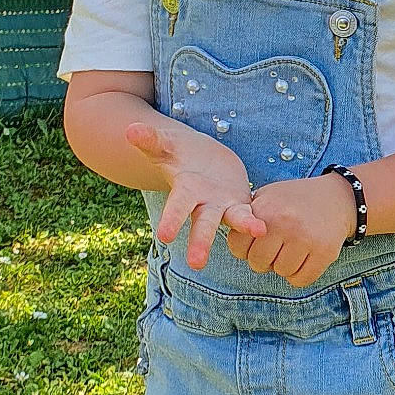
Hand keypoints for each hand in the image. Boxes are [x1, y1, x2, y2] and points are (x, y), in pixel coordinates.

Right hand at [124, 119, 265, 269]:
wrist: (201, 158)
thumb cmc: (179, 151)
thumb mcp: (165, 143)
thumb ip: (150, 139)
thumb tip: (131, 130)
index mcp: (184, 191)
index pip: (176, 207)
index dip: (171, 220)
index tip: (163, 237)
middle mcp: (203, 203)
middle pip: (203, 223)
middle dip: (200, 241)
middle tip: (196, 264)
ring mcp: (224, 204)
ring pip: (233, 219)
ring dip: (243, 226)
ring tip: (258, 232)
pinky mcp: (241, 202)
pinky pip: (250, 212)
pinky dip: (254, 219)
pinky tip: (264, 229)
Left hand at [228, 173, 356, 286]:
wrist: (338, 197)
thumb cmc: (295, 200)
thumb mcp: (267, 196)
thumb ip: (246, 215)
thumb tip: (227, 235)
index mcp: (265, 209)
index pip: (237, 247)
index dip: (244, 250)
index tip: (255, 243)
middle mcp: (284, 223)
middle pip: (258, 263)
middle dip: (264, 260)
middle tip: (276, 248)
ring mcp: (306, 238)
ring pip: (281, 272)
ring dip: (284, 267)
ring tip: (292, 250)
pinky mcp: (325, 252)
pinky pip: (301, 280)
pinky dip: (300, 276)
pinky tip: (304, 260)